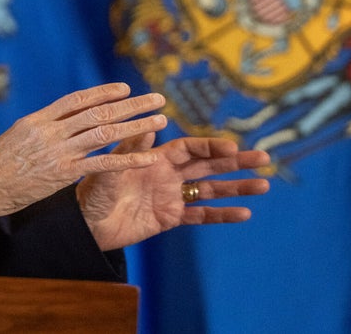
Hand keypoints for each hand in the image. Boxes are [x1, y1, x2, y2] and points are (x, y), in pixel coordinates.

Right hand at [0, 83, 167, 222]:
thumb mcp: (15, 138)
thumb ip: (40, 130)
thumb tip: (59, 123)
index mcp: (37, 120)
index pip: (76, 100)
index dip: (103, 92)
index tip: (125, 88)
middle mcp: (50, 130)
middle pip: (98, 112)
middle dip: (131, 104)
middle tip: (156, 98)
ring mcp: (57, 151)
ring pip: (105, 133)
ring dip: (137, 125)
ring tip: (160, 120)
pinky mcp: (63, 173)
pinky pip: (103, 164)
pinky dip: (129, 159)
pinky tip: (148, 157)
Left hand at [76, 132, 270, 250]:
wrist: (86, 224)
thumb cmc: (92, 191)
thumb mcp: (110, 167)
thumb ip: (131, 149)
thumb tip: (148, 125)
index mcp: (154, 158)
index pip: (190, 148)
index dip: (211, 147)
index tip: (232, 148)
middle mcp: (167, 175)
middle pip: (208, 165)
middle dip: (235, 162)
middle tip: (264, 158)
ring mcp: (171, 196)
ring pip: (210, 190)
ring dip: (237, 187)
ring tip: (264, 185)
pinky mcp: (170, 218)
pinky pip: (201, 215)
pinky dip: (221, 214)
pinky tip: (244, 213)